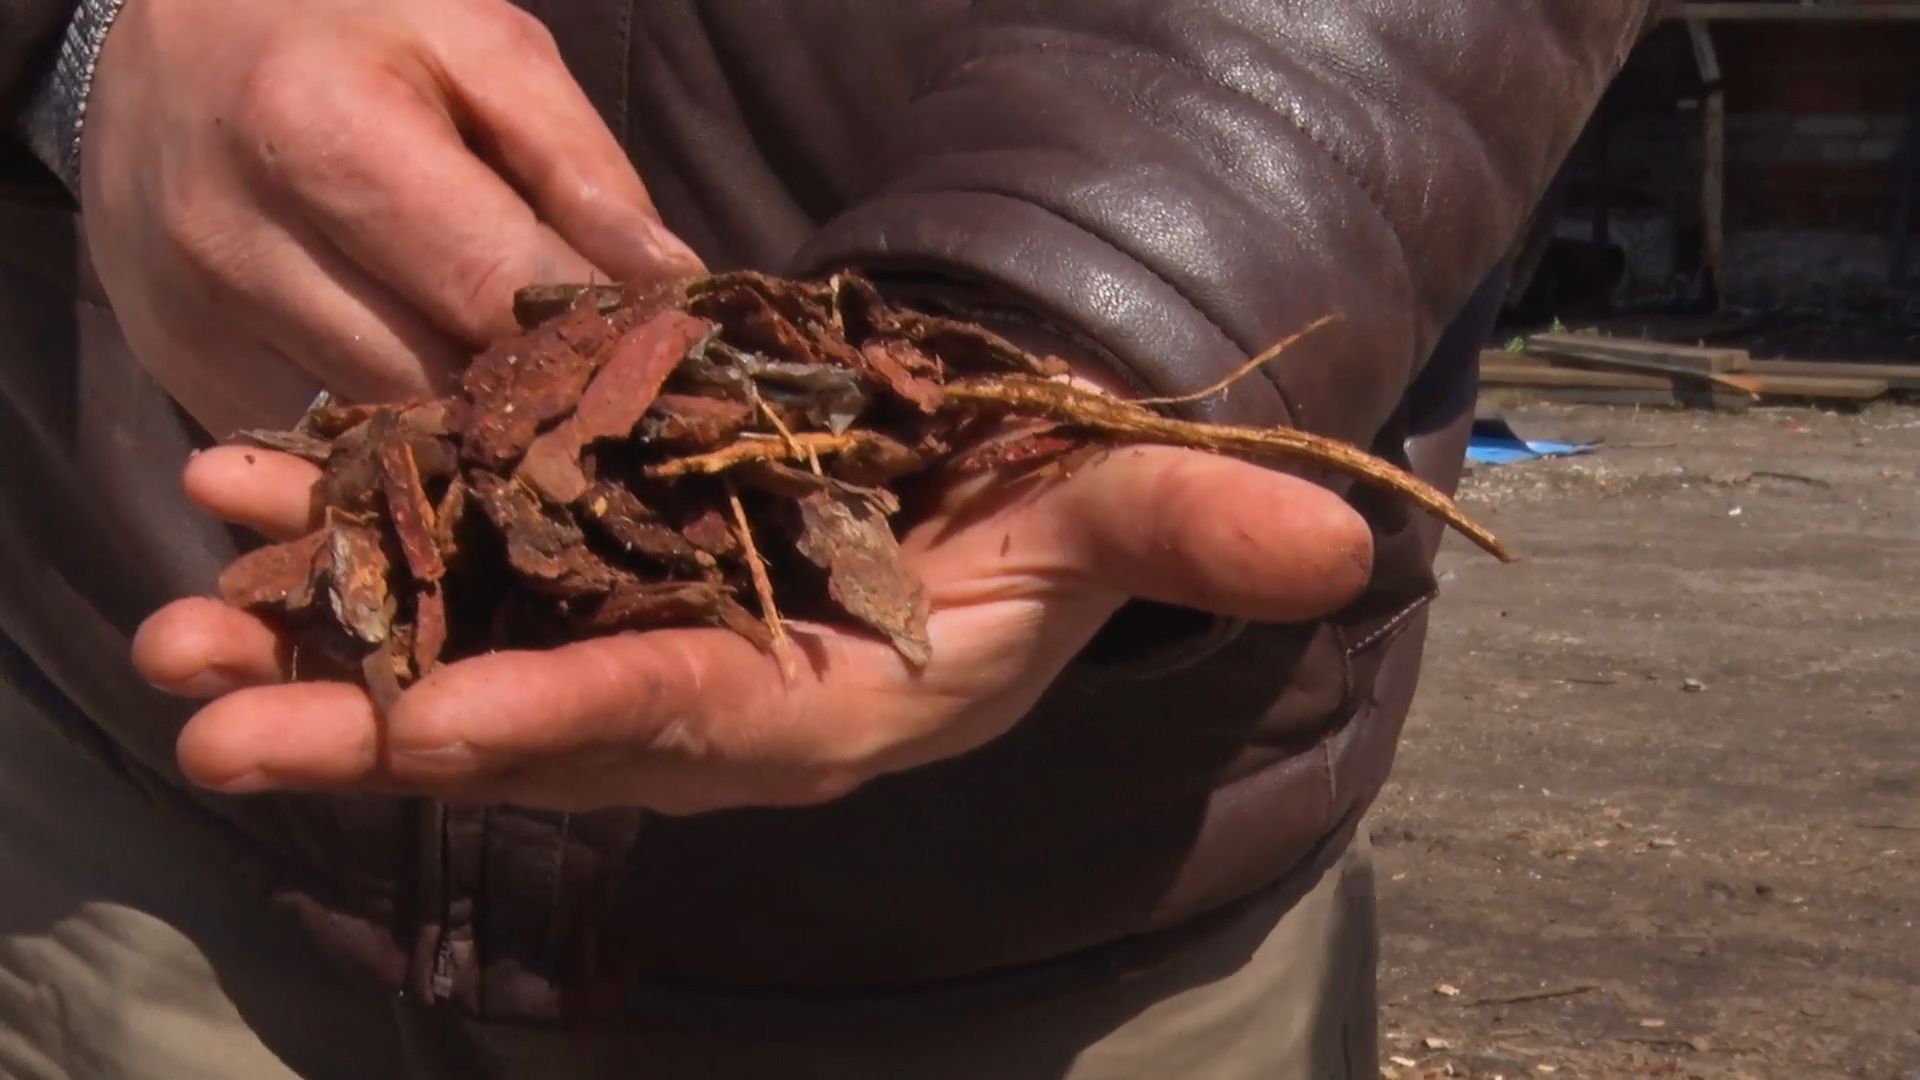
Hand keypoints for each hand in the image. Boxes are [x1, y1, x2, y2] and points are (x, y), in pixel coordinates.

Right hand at [84, 0, 701, 435]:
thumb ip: (578, 165)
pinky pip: (324, 448)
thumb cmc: (343, 25)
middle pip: (436, 381)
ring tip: (539, 403)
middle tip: (614, 397)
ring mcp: (196, 325)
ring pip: (380, 437)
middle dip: (538, 399)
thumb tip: (672, 286)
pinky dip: (400, 441)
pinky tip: (447, 404)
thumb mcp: (476, 44)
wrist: (153, 43)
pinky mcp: (188, 379)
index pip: (492, 287)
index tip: (670, 363)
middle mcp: (237, 242)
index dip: (594, 339)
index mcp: (320, 130)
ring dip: (474, 434)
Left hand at [134, 444, 1373, 813]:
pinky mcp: (587, 567)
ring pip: (465, 648)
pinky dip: (355, 535)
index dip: (576, 718)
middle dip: (373, 725)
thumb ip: (1191, 531)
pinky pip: (460, 559)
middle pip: (533, 714)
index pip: (697, 717)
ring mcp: (633, 634)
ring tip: (173, 629)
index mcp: (832, 698)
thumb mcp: (1113, 515)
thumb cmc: (1044, 523)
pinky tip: (244, 493)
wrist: (977, 508)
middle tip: (202, 721)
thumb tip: (1340, 549)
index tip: (434, 726)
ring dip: (319, 646)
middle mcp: (710, 694)